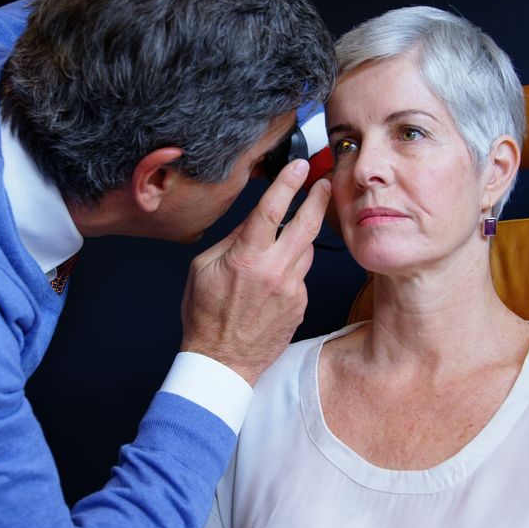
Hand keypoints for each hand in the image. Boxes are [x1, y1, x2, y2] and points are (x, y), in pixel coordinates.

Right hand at [180, 159, 331, 384]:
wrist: (222, 361)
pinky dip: (292, 270)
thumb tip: (252, 223)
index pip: (272, 209)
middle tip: (325, 183)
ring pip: (306, 250)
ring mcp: (292, 289)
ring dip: (300, 239)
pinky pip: (302, 276)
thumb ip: (230, 241)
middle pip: (306, 224)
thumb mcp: (203, 269)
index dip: (287, 183)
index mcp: (247, 258)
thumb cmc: (206, 317)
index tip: (298, 166)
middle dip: (318, 199)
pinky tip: (274, 280)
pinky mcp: (300, 305)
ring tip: (286, 238)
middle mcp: (275, 271)